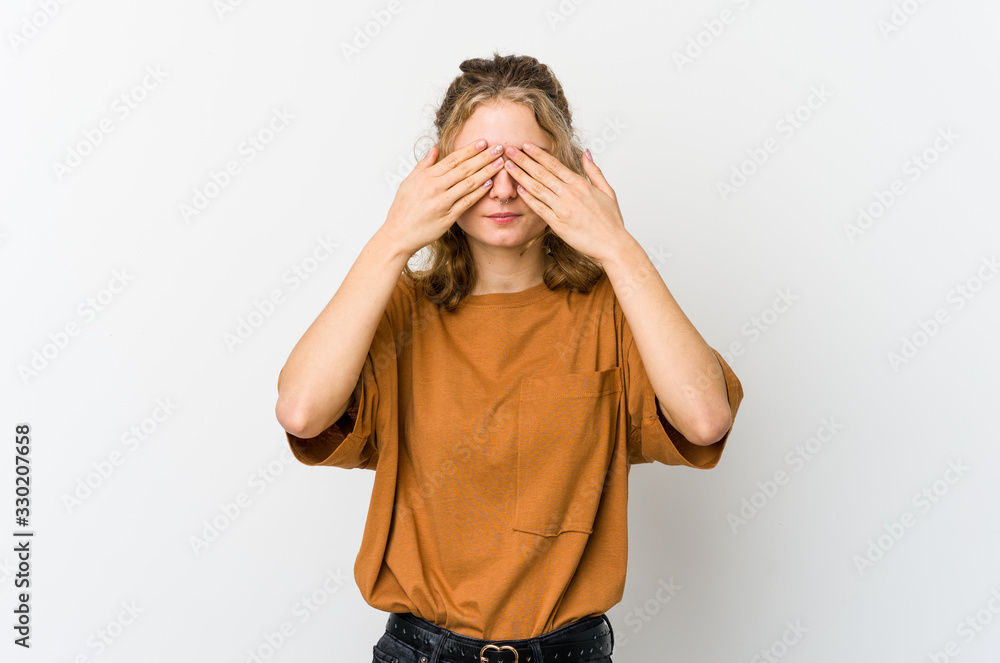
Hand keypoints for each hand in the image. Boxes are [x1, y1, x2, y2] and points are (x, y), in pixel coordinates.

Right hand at [382, 139, 505, 255]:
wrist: (398, 234)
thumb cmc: (402, 209)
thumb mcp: (408, 182)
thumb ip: (424, 165)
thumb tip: (435, 149)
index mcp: (426, 177)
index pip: (453, 159)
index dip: (470, 150)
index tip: (484, 142)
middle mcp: (435, 188)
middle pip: (464, 169)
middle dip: (484, 157)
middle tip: (499, 148)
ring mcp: (442, 203)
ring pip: (469, 184)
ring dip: (486, 172)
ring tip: (500, 163)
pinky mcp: (447, 218)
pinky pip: (467, 202)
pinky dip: (479, 193)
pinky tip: (489, 184)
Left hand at [501, 143, 628, 263]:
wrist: (612, 244)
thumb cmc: (611, 220)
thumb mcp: (607, 191)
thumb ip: (594, 171)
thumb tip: (586, 153)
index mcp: (581, 184)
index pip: (554, 164)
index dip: (538, 154)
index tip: (525, 144)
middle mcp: (570, 194)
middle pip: (541, 173)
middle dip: (523, 160)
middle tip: (509, 149)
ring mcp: (563, 209)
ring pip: (537, 188)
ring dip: (520, 175)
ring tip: (507, 166)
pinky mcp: (558, 224)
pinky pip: (539, 208)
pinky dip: (528, 198)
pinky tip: (518, 189)